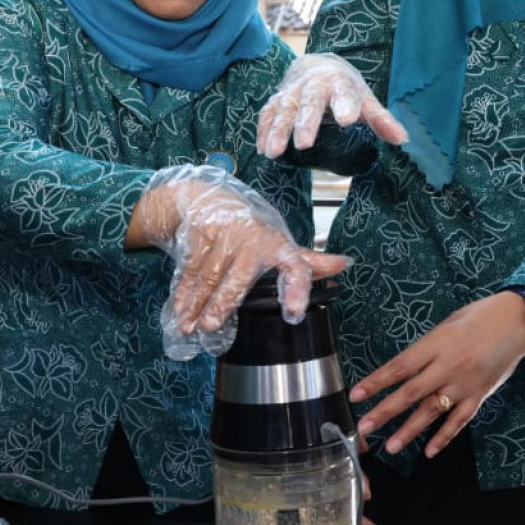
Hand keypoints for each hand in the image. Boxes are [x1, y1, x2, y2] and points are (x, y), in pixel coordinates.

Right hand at [130, 164, 348, 357]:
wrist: (207, 198)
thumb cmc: (249, 229)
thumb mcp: (279, 243)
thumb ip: (307, 262)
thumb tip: (344, 265)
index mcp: (279, 246)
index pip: (295, 267)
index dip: (297, 290)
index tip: (294, 313)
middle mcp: (253, 240)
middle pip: (239, 279)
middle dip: (223, 303)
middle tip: (212, 326)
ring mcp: (225, 235)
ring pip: (209, 278)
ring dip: (197, 304)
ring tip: (189, 326)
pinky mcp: (200, 233)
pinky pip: (190, 270)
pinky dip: (183, 293)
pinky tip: (179, 311)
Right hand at [257, 53, 409, 157]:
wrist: (316, 65)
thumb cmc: (344, 87)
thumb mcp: (365, 99)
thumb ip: (381, 120)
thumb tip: (403, 139)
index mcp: (339, 83)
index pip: (344, 94)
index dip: (345, 106)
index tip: (348, 120)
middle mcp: (313, 86)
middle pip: (308, 104)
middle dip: (305, 124)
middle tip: (304, 144)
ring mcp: (292, 93)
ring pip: (283, 110)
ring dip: (277, 131)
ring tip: (273, 153)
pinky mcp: (277, 101)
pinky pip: (267, 114)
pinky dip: (263, 131)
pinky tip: (262, 148)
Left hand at [350, 291, 524, 456]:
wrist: (518, 322)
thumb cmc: (480, 317)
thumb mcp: (447, 325)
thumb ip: (427, 348)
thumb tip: (405, 368)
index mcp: (436, 345)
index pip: (399, 367)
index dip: (376, 382)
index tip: (356, 396)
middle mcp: (448, 367)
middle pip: (411, 393)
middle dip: (385, 412)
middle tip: (364, 427)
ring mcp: (464, 384)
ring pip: (433, 411)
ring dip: (410, 430)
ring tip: (391, 446)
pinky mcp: (480, 396)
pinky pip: (459, 420)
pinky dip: (444, 437)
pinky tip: (429, 451)